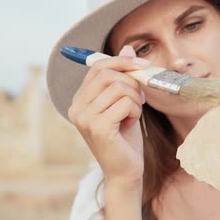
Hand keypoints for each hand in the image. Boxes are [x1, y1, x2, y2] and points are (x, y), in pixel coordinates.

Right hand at [68, 45, 148, 190]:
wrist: (125, 171)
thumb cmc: (125, 138)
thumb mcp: (125, 102)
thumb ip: (124, 77)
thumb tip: (127, 47)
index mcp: (80, 100)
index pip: (98, 66)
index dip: (122, 61)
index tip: (142, 65)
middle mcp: (77, 107)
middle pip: (108, 74)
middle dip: (132, 82)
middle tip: (139, 99)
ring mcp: (84, 118)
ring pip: (119, 88)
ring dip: (135, 99)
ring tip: (132, 115)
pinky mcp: (98, 128)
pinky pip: (125, 103)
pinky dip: (135, 111)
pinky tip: (130, 124)